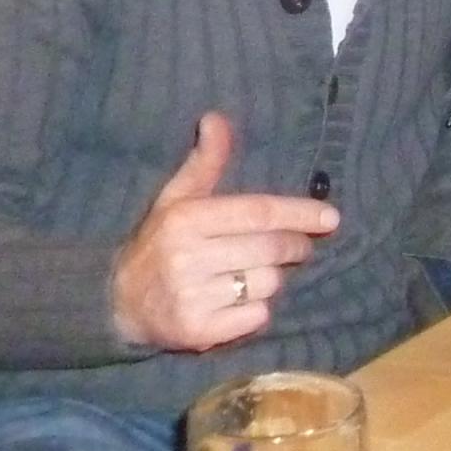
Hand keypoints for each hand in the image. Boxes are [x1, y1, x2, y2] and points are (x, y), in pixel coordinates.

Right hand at [110, 114, 341, 350]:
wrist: (118, 303)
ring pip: (267, 284)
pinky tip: (239, 301)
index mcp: (185, 220)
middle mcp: (187, 258)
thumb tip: (216, 117)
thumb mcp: (177, 198)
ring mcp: (192, 297)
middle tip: (300, 246)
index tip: (332, 217)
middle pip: (269, 250)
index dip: (298, 213)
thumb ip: (205, 162)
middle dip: (295, 246)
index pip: (257, 213)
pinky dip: (257, 309)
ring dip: (272, 278)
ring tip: (252, 274)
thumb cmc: (158, 243)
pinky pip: (256, 317)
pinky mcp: (198, 333)